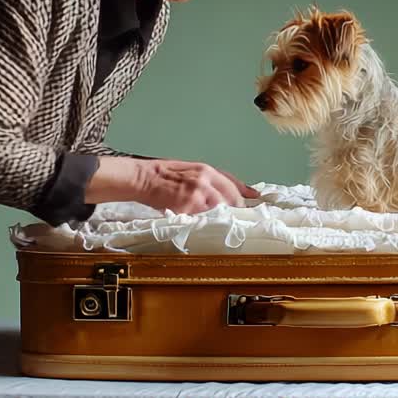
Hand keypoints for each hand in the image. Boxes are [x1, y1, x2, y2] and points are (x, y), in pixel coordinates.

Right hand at [86, 157, 259, 213]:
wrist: (143, 178)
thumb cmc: (165, 174)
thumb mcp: (190, 169)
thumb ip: (212, 179)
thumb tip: (235, 188)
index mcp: (206, 170)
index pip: (233, 185)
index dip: (244, 196)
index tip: (254, 203)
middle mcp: (205, 181)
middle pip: (231, 200)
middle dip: (235, 211)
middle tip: (236, 219)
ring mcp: (197, 196)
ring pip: (219, 211)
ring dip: (221, 219)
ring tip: (220, 225)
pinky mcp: (187, 208)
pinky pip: (203, 219)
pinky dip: (205, 224)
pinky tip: (204, 227)